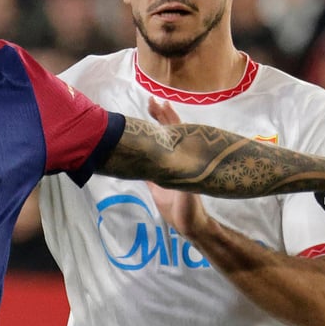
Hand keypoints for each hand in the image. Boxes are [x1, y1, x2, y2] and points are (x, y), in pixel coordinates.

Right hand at [144, 98, 209, 237]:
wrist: (188, 225)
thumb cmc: (190, 211)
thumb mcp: (188, 198)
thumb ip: (184, 186)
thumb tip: (181, 171)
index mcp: (182, 159)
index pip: (176, 133)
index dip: (169, 118)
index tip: (160, 103)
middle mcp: (174, 159)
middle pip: (167, 132)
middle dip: (160, 115)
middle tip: (150, 100)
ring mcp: (165, 167)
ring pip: (158, 142)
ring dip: (152, 127)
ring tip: (145, 112)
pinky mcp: (157, 178)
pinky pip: (148, 159)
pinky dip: (143, 147)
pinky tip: (135, 140)